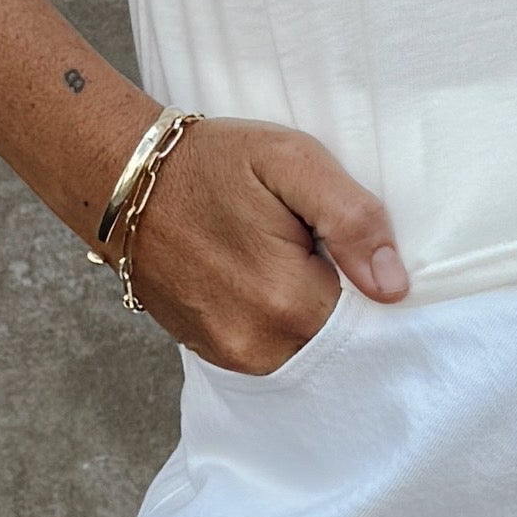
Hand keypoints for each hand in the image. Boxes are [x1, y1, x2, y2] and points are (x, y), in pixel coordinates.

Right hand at [111, 117, 405, 371]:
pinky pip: (270, 349)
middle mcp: (256, 343)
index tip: (350, 247)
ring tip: (282, 256)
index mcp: (286, 300)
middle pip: (337, 338)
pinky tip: (260, 276)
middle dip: (339, 296)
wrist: (122, 179)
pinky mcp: (209, 352)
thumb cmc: (210, 162)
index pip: (370, 319)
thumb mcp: (293, 162)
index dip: (369, 281)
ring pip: (304, 346)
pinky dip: (276, 319)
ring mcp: (228, 354)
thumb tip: (393, 287)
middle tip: (312, 243)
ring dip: (306, 309)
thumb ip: (353, 220)